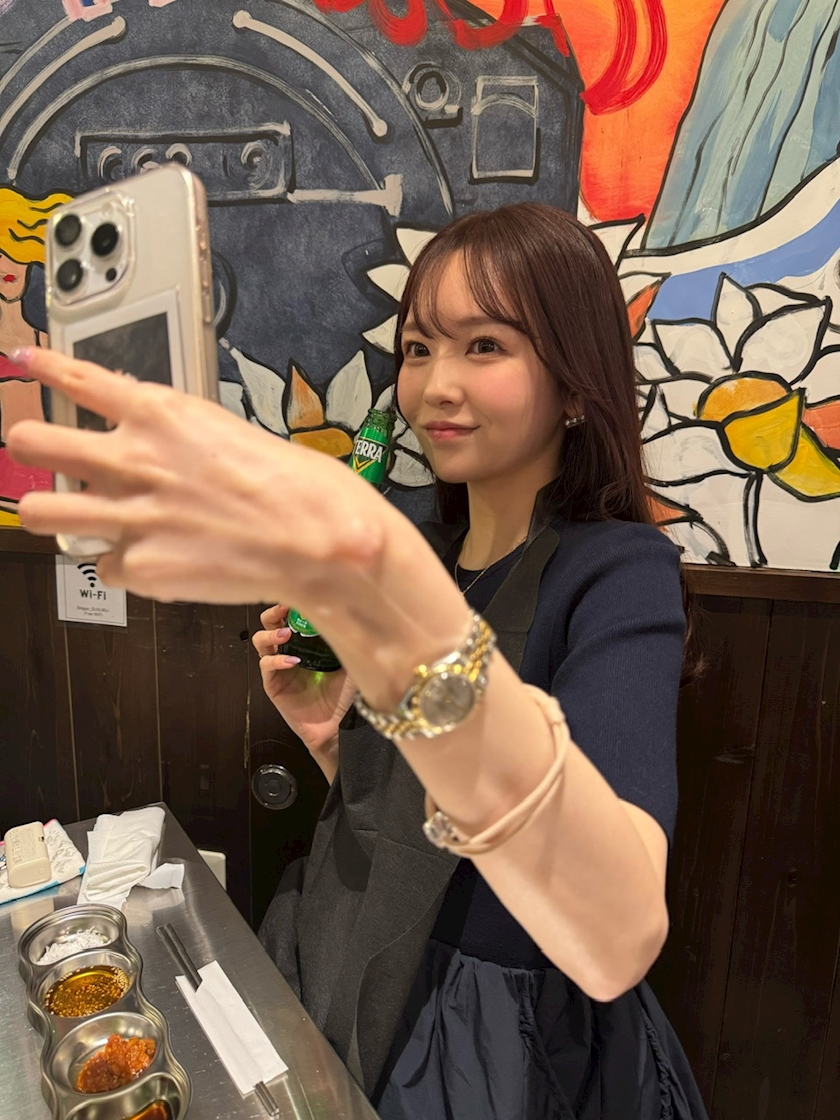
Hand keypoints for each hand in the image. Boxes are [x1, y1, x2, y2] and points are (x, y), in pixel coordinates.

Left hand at [6, 348, 383, 605]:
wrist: (318, 542)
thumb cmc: (295, 485)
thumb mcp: (228, 433)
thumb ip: (175, 437)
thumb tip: (147, 446)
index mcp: (160, 414)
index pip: (77, 377)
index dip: (43, 367)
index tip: (24, 363)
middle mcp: (132, 460)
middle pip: (31, 440)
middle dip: (26, 443)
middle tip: (35, 448)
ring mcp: (129, 516)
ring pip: (39, 511)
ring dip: (51, 510)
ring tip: (69, 512)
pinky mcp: (140, 567)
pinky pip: (104, 566)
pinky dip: (123, 565)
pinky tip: (151, 561)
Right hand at [252, 604, 356, 758]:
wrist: (337, 728)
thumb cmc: (344, 696)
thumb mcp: (351, 665)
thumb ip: (349, 643)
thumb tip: (354, 615)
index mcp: (305, 643)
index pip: (290, 616)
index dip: (290, 604)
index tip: (297, 594)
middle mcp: (288, 651)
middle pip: (268, 624)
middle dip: (273, 613)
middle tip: (283, 609)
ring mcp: (278, 668)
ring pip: (260, 642)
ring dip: (270, 634)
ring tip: (286, 634)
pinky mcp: (273, 686)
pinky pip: (267, 667)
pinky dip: (276, 660)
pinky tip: (292, 661)